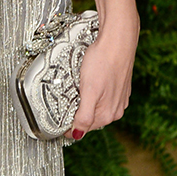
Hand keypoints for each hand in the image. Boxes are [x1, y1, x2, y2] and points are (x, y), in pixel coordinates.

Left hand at [64, 18, 137, 139]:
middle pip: (90, 119)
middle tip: (61, 106)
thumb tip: (77, 135)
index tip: (56, 123)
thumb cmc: (103, 62)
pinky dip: (93, 95)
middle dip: (77, 115)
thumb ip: (84, 115)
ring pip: (96, 108)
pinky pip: (102, 97)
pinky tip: (87, 85)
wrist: (117, 40)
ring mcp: (120, 98)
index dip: (68, 126)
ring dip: (84, 104)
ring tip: (73, 94)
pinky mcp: (120, 87)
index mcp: (108, 114)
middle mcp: (116, 109)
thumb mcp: (89, 92)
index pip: (83, 128)